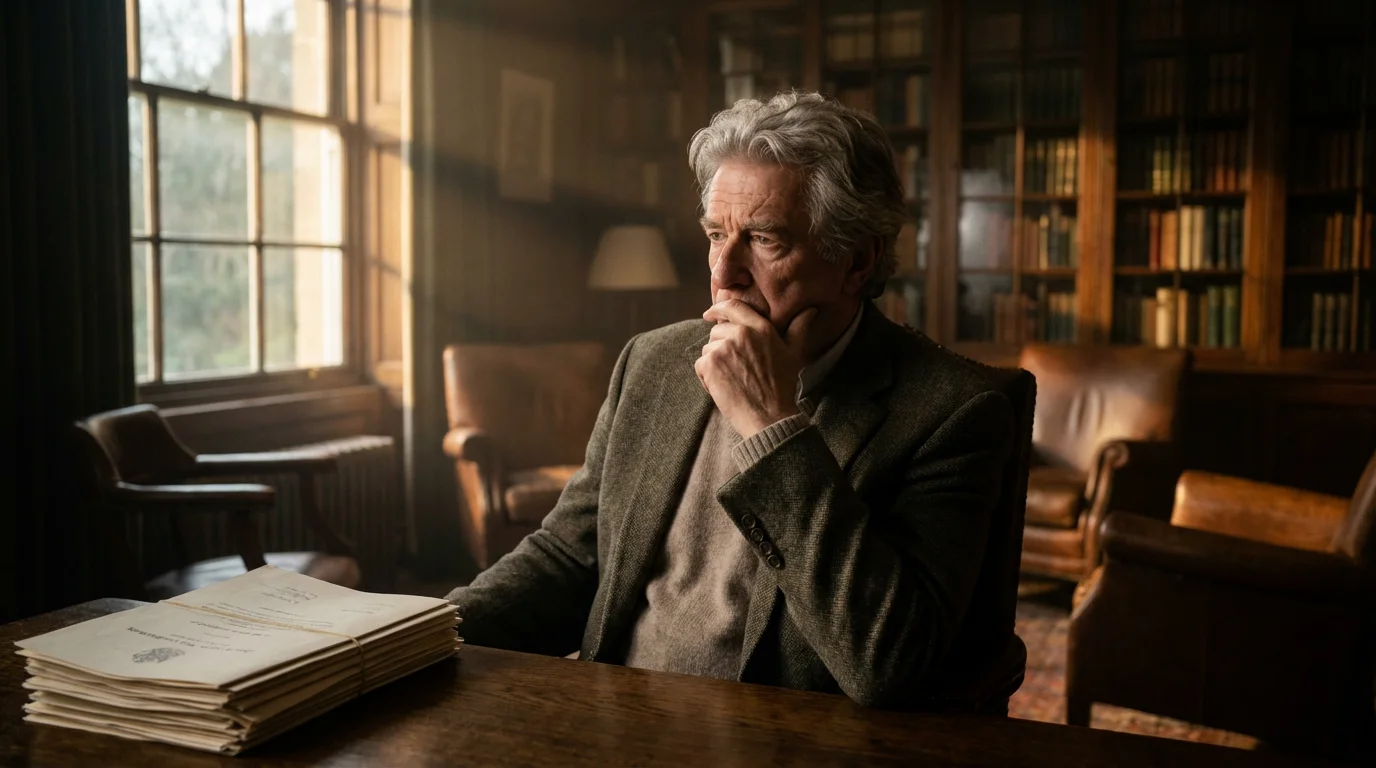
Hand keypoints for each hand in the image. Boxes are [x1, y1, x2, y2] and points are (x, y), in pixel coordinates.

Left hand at [695, 300, 816, 438]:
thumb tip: (810, 310)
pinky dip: (706, 377)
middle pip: (717, 331)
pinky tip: (723, 388)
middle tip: (735, 368)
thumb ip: (798, 329)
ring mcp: (723, 348)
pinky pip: (700, 364)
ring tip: (732, 379)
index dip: (718, 308)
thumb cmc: (782, 386)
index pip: (733, 306)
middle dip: (720, 346)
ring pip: (708, 348)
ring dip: (714, 363)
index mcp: (760, 327)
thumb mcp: (793, 353)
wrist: (769, 415)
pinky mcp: (710, 364)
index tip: (710, 314)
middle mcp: (740, 333)